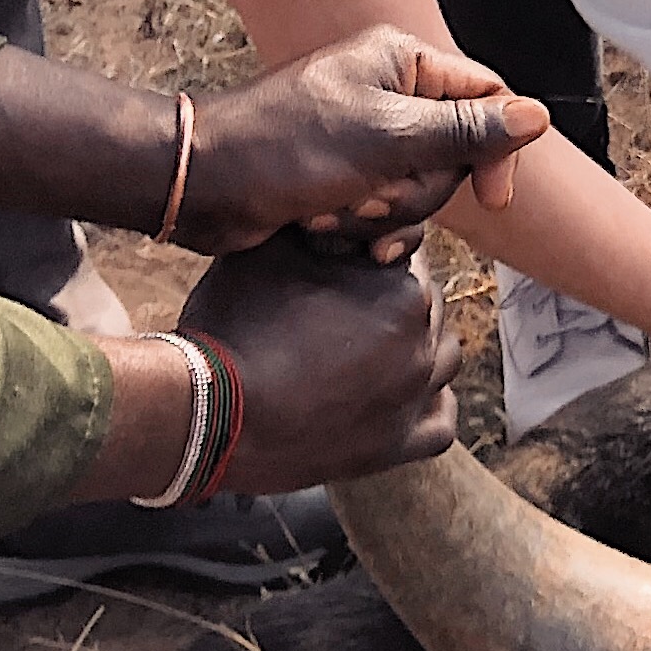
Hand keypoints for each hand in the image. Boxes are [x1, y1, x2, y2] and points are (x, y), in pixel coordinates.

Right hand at [178, 243, 461, 485]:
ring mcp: (415, 398)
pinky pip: (441, 421)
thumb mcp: (273, 248)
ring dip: (415, 347)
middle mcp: (422, 342)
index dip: (371, 249)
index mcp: (403, 289)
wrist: (208, 409)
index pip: (407, 252)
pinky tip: (398, 394)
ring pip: (442, 358)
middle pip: (425, 303)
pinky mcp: (398, 445)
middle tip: (341, 305)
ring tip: (365, 348)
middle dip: (390, 297)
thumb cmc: (235, 320)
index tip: (339, 261)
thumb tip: (341, 204)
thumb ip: (322, 221)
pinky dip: (427, 404)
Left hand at [184, 26, 549, 252]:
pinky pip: (385, 212)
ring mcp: (366, 137)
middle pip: (454, 157)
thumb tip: (537, 117)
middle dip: (413, 192)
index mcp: (402, 61)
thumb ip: (466, 131)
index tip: (492, 201)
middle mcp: (389, 93)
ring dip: (379, 216)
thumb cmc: (285, 150)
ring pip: (420, 192)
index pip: (486, 101)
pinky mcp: (344, 177)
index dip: (494, 153)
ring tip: (332, 210)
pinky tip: (328, 234)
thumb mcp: (386, 141)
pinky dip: (361, 231)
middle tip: (367, 193)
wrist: (202, 187)